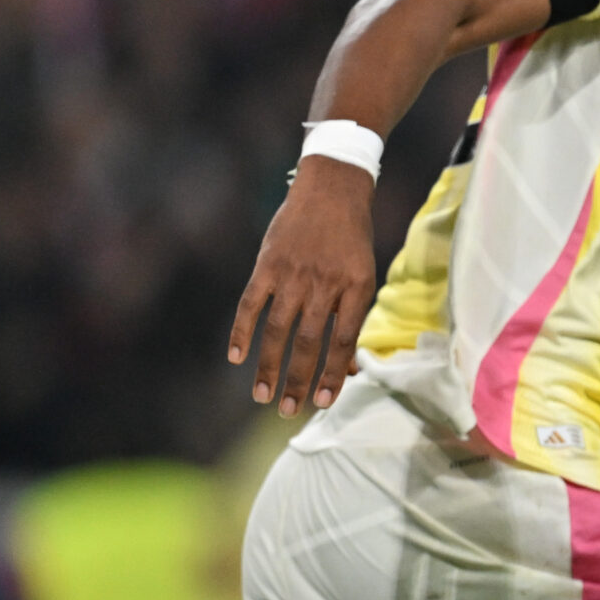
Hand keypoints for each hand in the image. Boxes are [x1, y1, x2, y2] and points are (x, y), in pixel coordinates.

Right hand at [228, 159, 378, 414]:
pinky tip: (236, 358)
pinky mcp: (267, 265)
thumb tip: (351, 368)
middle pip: (309, 342)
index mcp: (356, 288)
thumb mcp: (364, 276)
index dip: (333, 374)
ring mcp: (293, 274)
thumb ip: (353, 320)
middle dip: (298, 380)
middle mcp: (324, 284)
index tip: (324, 403)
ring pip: (277, 330)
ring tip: (261, 396)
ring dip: (267, 366)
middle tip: (288, 410)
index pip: (343, 341)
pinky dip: (242, 332)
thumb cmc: (352, 240)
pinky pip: (250, 304)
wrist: (333, 189)